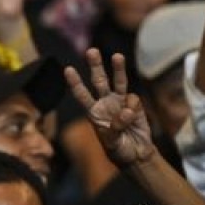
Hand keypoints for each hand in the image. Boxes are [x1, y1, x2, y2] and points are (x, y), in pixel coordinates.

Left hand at [65, 49, 154, 166]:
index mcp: (93, 113)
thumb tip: (125, 112)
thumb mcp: (112, 143)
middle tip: (91, 51)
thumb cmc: (119, 150)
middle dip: (95, 66)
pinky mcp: (133, 104)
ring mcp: (119, 102)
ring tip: (117, 56)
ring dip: (117, 68)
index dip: (75, 82)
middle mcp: (104, 104)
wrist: (136, 153)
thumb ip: (116, 128)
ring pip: (117, 81)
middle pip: (99, 81)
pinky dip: (133, 108)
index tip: (68, 69)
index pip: (81, 95)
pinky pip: (133, 99)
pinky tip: (133, 120)